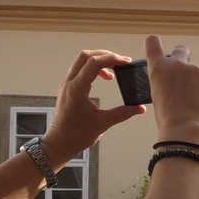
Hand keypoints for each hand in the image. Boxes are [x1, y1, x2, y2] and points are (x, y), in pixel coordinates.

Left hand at [40, 50, 146, 166]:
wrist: (58, 144)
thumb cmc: (77, 136)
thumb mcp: (102, 124)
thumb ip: (122, 113)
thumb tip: (140, 108)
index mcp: (76, 89)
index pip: (94, 63)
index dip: (112, 58)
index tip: (126, 62)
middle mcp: (69, 83)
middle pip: (85, 56)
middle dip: (104, 55)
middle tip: (120, 61)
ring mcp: (66, 84)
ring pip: (81, 61)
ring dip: (99, 60)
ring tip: (114, 70)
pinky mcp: (67, 87)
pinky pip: (79, 69)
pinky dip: (93, 68)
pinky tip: (105, 78)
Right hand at [145, 36, 198, 144]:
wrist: (186, 128)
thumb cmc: (168, 117)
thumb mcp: (157, 95)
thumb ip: (164, 81)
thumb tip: (173, 81)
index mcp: (158, 68)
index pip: (152, 43)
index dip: (154, 44)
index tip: (156, 46)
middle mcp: (177, 63)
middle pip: (181, 49)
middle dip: (182, 57)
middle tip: (184, 75)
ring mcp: (196, 69)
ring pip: (196, 72)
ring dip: (196, 82)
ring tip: (193, 102)